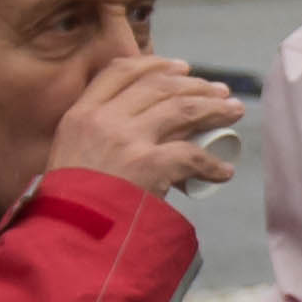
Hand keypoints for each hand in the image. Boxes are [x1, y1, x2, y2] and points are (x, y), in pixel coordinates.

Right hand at [45, 52, 240, 201]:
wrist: (67, 237)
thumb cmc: (68, 206)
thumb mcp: (68, 157)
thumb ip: (89, 140)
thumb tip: (125, 136)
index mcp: (81, 114)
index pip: (120, 71)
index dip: (155, 64)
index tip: (180, 68)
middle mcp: (104, 120)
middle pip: (158, 86)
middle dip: (195, 84)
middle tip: (218, 92)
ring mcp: (127, 141)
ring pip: (182, 110)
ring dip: (214, 108)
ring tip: (234, 111)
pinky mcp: (148, 165)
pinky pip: (192, 157)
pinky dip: (211, 164)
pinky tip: (223, 171)